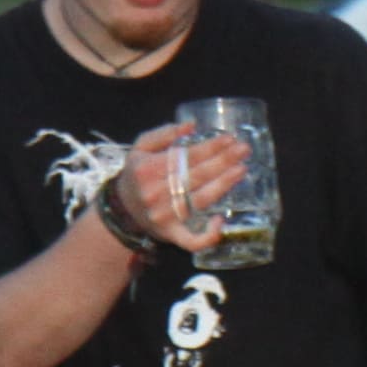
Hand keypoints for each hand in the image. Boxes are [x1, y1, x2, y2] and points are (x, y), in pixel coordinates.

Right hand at [115, 124, 248, 253]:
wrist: (122, 209)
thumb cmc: (138, 174)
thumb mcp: (140, 148)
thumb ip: (163, 134)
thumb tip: (191, 125)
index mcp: (147, 169)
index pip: (186, 156)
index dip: (210, 147)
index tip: (230, 139)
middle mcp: (155, 193)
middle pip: (197, 175)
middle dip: (224, 161)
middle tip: (244, 150)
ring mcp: (164, 216)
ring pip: (200, 200)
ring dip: (224, 184)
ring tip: (242, 169)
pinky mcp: (170, 234)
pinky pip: (191, 241)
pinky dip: (208, 235)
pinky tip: (221, 221)